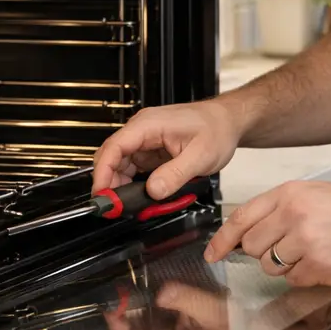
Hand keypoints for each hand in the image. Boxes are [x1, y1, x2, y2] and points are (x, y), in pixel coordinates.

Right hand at [92, 99, 241, 198]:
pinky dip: (136, 184)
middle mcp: (142, 131)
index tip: (102, 195)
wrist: (228, 122)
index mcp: (149, 125)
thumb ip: (175, 174)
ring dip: (124, 186)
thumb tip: (153, 190)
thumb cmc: (217, 129)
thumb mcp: (201, 156)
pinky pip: (135, 169)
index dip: (103, 173)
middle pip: (112, 158)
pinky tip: (145, 196)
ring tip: (135, 205)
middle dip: (111, 184)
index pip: (114, 148)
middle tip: (118, 207)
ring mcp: (146, 141)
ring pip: (121, 166)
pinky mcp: (151, 150)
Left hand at [103, 279, 229, 329]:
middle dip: (122, 306)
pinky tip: (146, 275)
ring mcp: (173, 315)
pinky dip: (150, 286)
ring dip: (134, 296)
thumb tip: (161, 291)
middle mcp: (168, 329)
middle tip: (115, 286)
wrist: (255, 318)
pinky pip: (159, 295)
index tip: (110, 306)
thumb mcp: (210, 312)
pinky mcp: (181, 301)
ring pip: (144, 307)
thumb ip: (187, 300)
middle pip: (134, 322)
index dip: (117, 325)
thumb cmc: (235, 322)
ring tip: (125, 279)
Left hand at [204, 181, 330, 286]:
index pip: (242, 218)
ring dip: (285, 265)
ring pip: (269, 266)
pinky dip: (304, 275)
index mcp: (290, 194)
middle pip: (252, 246)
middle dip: (264, 251)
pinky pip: (292, 280)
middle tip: (288, 246)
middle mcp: (294, 215)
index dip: (222, 239)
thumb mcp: (313, 194)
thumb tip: (246, 231)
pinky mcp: (318, 266)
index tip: (213, 253)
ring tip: (312, 250)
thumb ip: (279, 208)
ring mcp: (306, 242)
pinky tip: (323, 260)